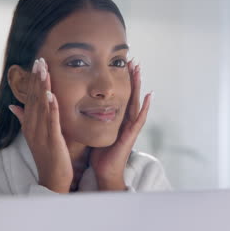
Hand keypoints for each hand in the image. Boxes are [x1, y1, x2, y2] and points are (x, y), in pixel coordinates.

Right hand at [9, 58, 72, 193]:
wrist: (52, 178)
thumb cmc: (46, 156)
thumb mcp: (34, 135)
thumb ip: (24, 119)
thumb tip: (13, 105)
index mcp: (29, 124)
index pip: (30, 97)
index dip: (33, 80)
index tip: (36, 63)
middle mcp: (33, 126)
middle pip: (34, 98)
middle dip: (37, 78)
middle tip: (40, 59)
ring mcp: (41, 133)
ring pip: (41, 106)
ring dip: (43, 87)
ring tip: (44, 70)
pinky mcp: (52, 140)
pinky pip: (51, 121)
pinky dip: (51, 108)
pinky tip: (52, 94)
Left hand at [90, 60, 152, 190]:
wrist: (104, 171)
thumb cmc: (100, 152)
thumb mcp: (95, 130)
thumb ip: (92, 118)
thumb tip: (80, 104)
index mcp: (117, 117)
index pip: (119, 94)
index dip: (120, 80)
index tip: (119, 64)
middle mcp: (125, 119)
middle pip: (130, 94)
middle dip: (131, 77)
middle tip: (132, 60)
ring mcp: (130, 126)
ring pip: (136, 101)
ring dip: (138, 86)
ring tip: (139, 70)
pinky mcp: (131, 135)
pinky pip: (139, 119)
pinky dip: (145, 107)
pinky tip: (149, 96)